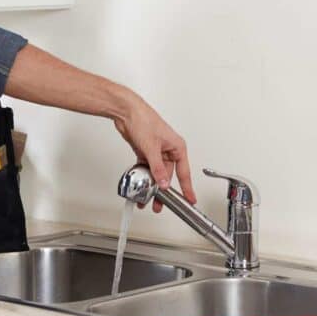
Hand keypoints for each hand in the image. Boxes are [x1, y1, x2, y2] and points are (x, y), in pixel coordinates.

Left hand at [113, 93, 195, 212]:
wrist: (126, 111)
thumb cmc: (143, 120)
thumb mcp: (152, 148)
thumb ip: (157, 168)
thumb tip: (163, 182)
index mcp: (177, 147)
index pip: (184, 172)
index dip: (187, 188)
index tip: (190, 199)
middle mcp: (168, 150)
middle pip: (168, 175)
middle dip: (163, 190)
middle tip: (161, 204)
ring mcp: (156, 151)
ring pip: (156, 173)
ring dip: (151, 185)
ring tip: (146, 197)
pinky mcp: (145, 151)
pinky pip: (146, 169)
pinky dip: (143, 177)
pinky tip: (140, 185)